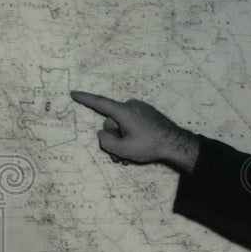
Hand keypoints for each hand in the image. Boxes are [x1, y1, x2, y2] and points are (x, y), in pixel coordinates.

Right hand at [70, 91, 199, 172]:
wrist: (176, 144)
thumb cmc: (150, 145)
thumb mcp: (123, 149)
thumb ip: (106, 141)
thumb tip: (103, 134)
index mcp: (124, 111)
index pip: (100, 103)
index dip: (85, 99)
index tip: (74, 93)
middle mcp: (131, 106)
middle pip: (111, 124)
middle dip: (113, 140)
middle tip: (120, 157)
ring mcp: (140, 109)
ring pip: (121, 126)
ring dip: (121, 142)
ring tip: (128, 157)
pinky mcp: (146, 114)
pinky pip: (130, 125)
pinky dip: (129, 137)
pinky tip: (135, 150)